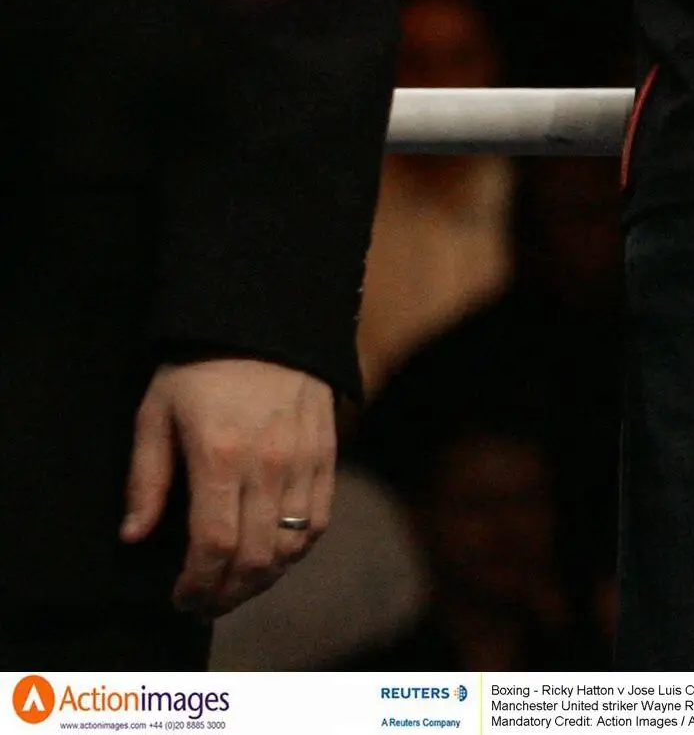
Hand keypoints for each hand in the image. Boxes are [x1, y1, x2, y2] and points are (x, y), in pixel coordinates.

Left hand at [120, 358, 337, 616]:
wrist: (266, 320)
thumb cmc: (201, 367)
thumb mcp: (156, 414)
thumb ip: (146, 479)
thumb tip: (134, 535)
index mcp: (221, 457)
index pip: (214, 545)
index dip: (197, 585)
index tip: (180, 599)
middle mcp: (269, 464)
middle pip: (257, 555)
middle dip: (228, 593)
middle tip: (205, 604)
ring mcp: (304, 459)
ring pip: (293, 545)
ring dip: (264, 577)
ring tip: (237, 584)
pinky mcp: (327, 453)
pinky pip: (319, 518)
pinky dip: (298, 548)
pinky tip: (274, 552)